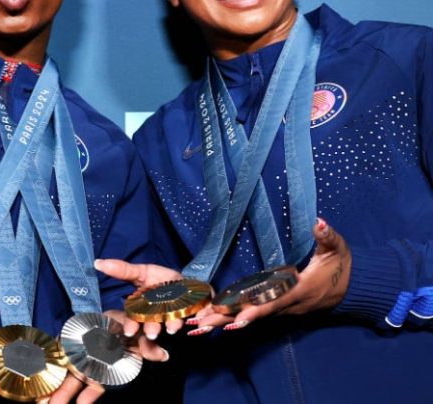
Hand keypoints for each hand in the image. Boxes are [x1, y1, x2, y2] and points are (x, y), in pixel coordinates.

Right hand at [94, 259, 187, 337]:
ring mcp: (173, 318)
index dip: (131, 326)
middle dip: (151, 330)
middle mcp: (156, 318)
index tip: (129, 331)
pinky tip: (192, 321)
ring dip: (170, 327)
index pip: (133, 320)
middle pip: (151, 326)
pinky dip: (192, 323)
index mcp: (141, 310)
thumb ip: (122, 270)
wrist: (186, 282)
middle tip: (152, 334)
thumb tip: (97, 263)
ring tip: (172, 329)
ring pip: (169, 325)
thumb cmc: (159, 278)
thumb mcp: (140, 272)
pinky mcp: (190, 316)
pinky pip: (192, 322)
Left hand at [191, 218, 351, 331]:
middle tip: (197, 325)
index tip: (235, 320)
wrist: (354, 287)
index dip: (255, 311)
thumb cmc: (343, 266)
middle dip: (226, 320)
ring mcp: (284, 308)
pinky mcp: (280, 308)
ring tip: (195, 327)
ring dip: (223, 322)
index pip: (274, 301)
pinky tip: (214, 322)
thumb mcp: (337, 248)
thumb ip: (326, 236)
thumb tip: (318, 222)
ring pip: (251, 317)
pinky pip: (254, 314)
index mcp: (299, 290)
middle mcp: (289, 304)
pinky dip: (233, 318)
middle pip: (254, 315)